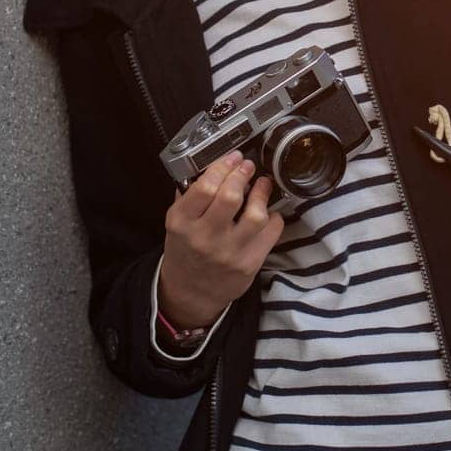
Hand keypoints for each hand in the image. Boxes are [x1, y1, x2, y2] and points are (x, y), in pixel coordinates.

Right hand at [158, 150, 284, 328]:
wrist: (191, 292)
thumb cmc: (186, 250)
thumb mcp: (176, 223)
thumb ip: (190, 195)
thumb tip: (216, 165)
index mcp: (181, 223)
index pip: (205, 187)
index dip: (223, 167)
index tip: (232, 158)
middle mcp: (204, 238)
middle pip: (231, 196)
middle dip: (243, 174)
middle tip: (247, 166)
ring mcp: (229, 253)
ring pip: (255, 215)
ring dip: (262, 193)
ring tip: (262, 184)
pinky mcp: (249, 264)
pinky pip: (271, 232)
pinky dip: (273, 217)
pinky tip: (266, 212)